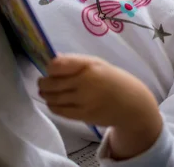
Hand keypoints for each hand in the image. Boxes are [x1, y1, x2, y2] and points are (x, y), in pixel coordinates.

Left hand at [39, 54, 162, 158]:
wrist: (131, 104)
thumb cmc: (114, 80)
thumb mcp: (99, 64)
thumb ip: (77, 62)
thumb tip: (54, 59)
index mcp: (90, 65)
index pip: (57, 65)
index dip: (50, 67)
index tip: (51, 69)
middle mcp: (85, 82)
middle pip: (52, 82)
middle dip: (43, 82)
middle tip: (42, 81)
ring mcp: (83, 100)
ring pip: (53, 97)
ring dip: (45, 94)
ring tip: (45, 92)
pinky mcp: (83, 115)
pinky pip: (59, 110)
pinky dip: (52, 106)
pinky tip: (52, 102)